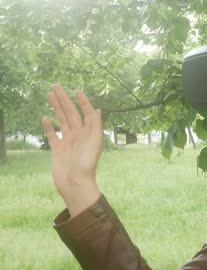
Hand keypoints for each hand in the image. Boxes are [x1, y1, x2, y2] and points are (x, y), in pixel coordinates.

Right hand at [42, 84, 102, 216]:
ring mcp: (68, 142)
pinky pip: (53, 135)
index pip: (86, 113)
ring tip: (50, 95)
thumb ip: (95, 125)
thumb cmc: (87, 164)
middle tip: (55, 85)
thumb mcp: (95, 142)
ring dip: (56, 107)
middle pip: (71, 113)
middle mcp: (79, 135)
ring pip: (61, 120)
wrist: (75, 183)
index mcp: (89, 133)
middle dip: (64, 99)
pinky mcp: (57, 149)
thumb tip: (98, 109)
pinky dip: (49, 126)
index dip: (83, 101)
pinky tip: (45, 117)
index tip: (77, 90)